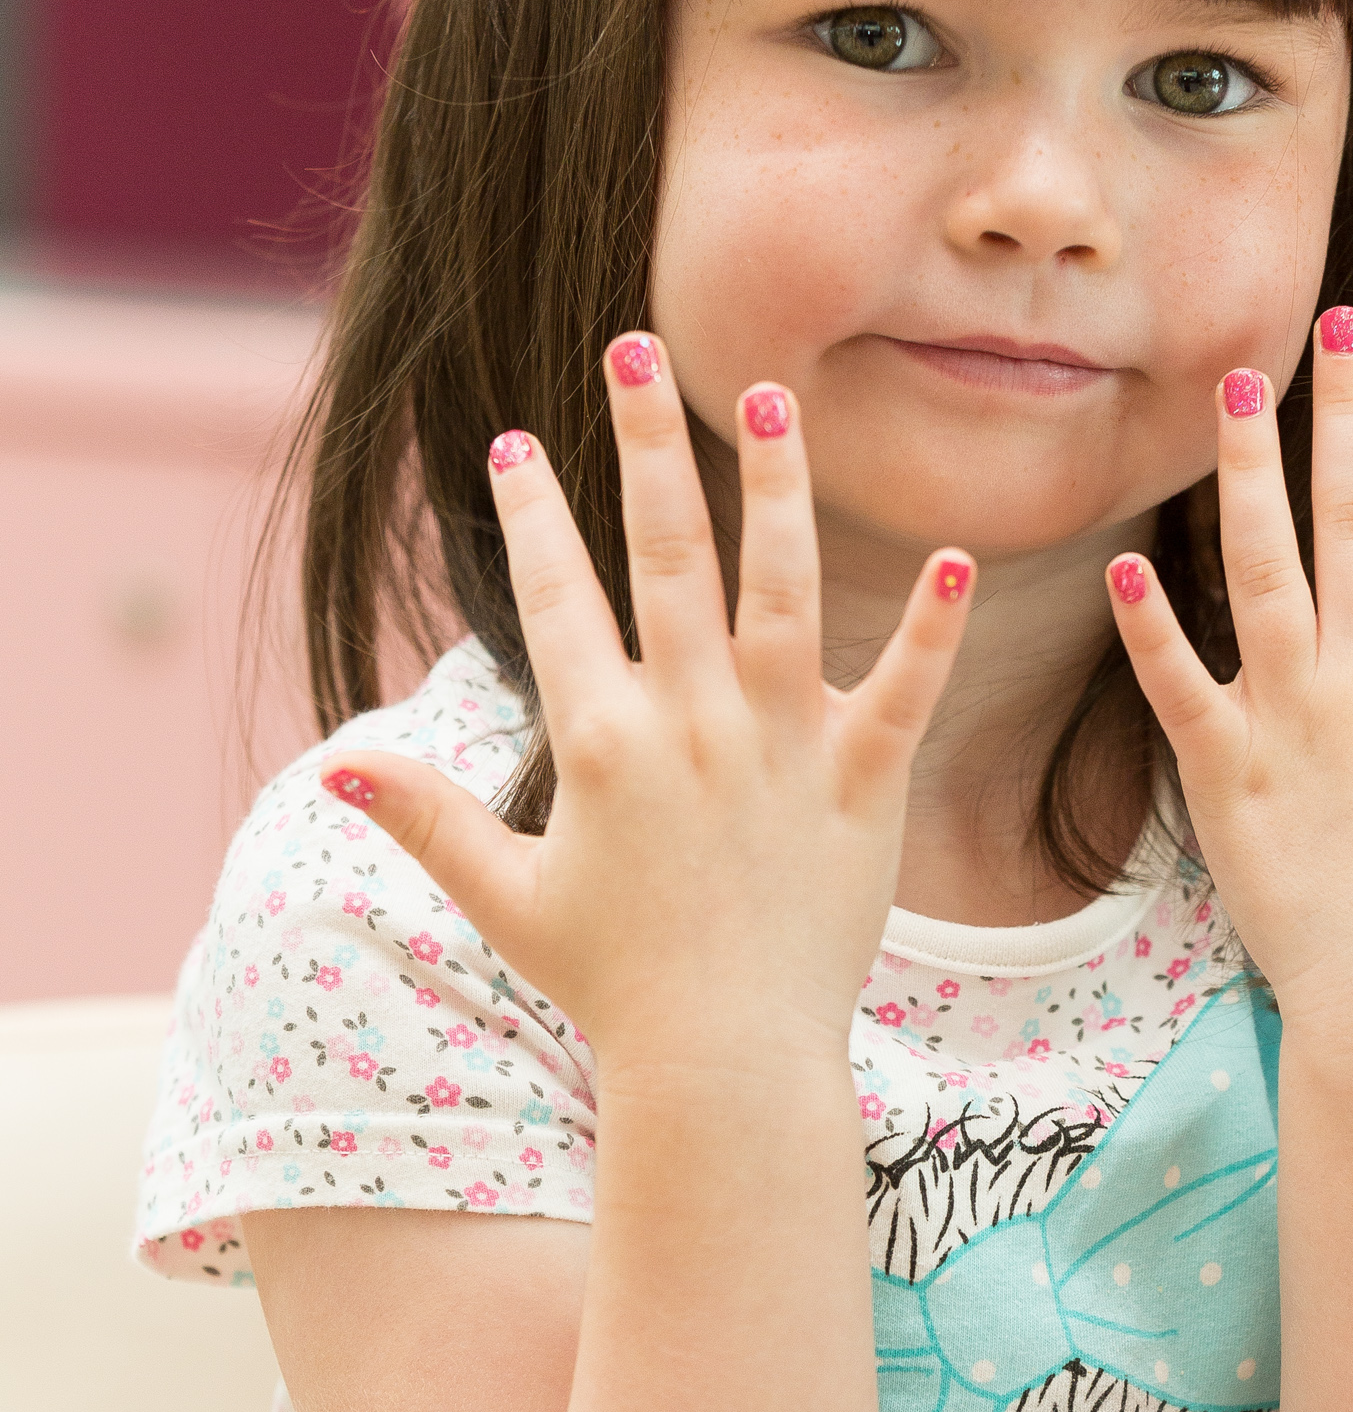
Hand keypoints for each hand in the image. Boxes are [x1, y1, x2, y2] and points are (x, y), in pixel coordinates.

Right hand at [316, 336, 974, 1077]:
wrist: (726, 1062)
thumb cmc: (615, 983)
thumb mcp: (505, 898)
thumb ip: (426, 820)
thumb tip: (335, 770)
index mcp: (602, 741)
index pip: (559, 597)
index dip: (533, 514)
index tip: (514, 440)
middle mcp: (690, 722)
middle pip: (668, 554)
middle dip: (645, 444)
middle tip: (636, 349)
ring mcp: (781, 746)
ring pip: (784, 590)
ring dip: (780, 489)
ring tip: (781, 400)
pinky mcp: (861, 783)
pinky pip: (904, 692)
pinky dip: (933, 629)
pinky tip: (957, 556)